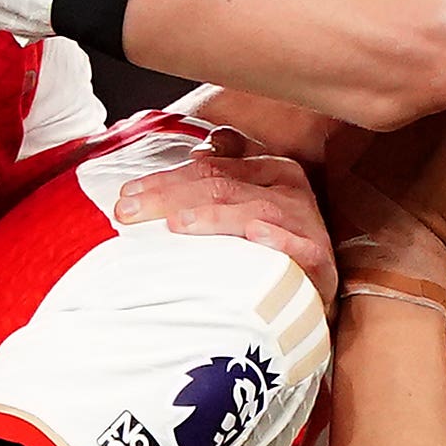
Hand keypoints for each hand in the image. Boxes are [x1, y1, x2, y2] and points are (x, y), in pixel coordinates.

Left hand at [117, 129, 337, 303]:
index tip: (126, 196)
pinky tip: (256, 235)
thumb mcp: (247, 205)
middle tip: (129, 212)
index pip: (209, 169)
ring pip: (254, 211)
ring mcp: (306, 224)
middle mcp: (290, 190)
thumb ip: (225, 174)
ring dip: (215, 217)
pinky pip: (300, 248)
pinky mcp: (319, 259)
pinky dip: (278, 240)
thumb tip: (202, 148)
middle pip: (222, 186)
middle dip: (171, 196)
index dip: (165, 180)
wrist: (312, 296)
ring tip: (178, 224)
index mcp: (270, 170)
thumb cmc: (273, 250)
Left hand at [335, 75, 445, 283]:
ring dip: (410, 78)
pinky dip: (379, 102)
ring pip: (399, 80)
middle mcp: (418, 102)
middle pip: (431, 62)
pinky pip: (368, 102)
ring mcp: (382, 114)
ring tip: (419, 81)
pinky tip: (387, 110)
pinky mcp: (352, 131)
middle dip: (443, 61)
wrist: (401, 254)